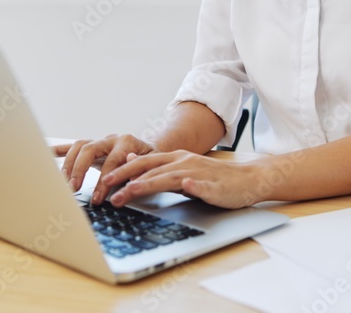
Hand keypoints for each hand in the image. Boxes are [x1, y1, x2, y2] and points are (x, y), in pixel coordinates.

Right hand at [52, 134, 154, 204]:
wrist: (150, 152)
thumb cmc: (151, 163)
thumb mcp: (152, 167)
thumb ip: (140, 169)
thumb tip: (129, 168)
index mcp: (127, 142)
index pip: (113, 161)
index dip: (104, 180)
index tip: (96, 199)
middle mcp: (111, 139)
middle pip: (90, 149)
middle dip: (80, 169)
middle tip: (73, 188)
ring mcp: (99, 142)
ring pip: (79, 146)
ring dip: (68, 164)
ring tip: (63, 183)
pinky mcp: (91, 147)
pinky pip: (71, 147)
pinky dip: (57, 150)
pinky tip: (44, 154)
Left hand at [101, 150, 262, 209]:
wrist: (246, 180)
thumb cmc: (213, 179)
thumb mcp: (181, 170)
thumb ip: (157, 167)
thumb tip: (130, 159)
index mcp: (175, 158)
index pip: (144, 163)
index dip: (123, 170)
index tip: (104, 180)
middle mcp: (184, 161)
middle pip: (151, 168)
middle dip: (127, 177)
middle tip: (107, 187)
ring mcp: (198, 172)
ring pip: (170, 177)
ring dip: (149, 184)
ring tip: (131, 192)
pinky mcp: (213, 184)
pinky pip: (203, 184)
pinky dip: (194, 185)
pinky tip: (187, 186)